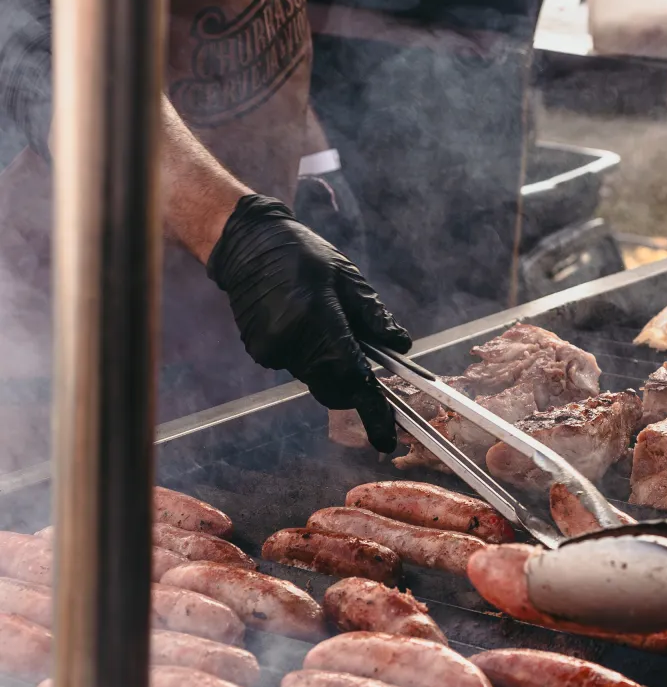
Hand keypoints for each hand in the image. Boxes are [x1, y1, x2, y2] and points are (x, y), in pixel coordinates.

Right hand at [207, 194, 410, 450]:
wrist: (247, 245)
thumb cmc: (302, 254)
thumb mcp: (346, 275)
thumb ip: (372, 315)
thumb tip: (400, 346)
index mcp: (319, 320)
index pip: (353, 377)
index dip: (374, 412)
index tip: (388, 440)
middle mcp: (292, 344)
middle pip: (334, 386)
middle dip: (354, 385)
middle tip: (368, 363)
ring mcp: (272, 352)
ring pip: (316, 377)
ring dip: (330, 364)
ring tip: (328, 325)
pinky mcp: (260, 353)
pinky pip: (296, 366)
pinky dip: (309, 354)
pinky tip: (302, 322)